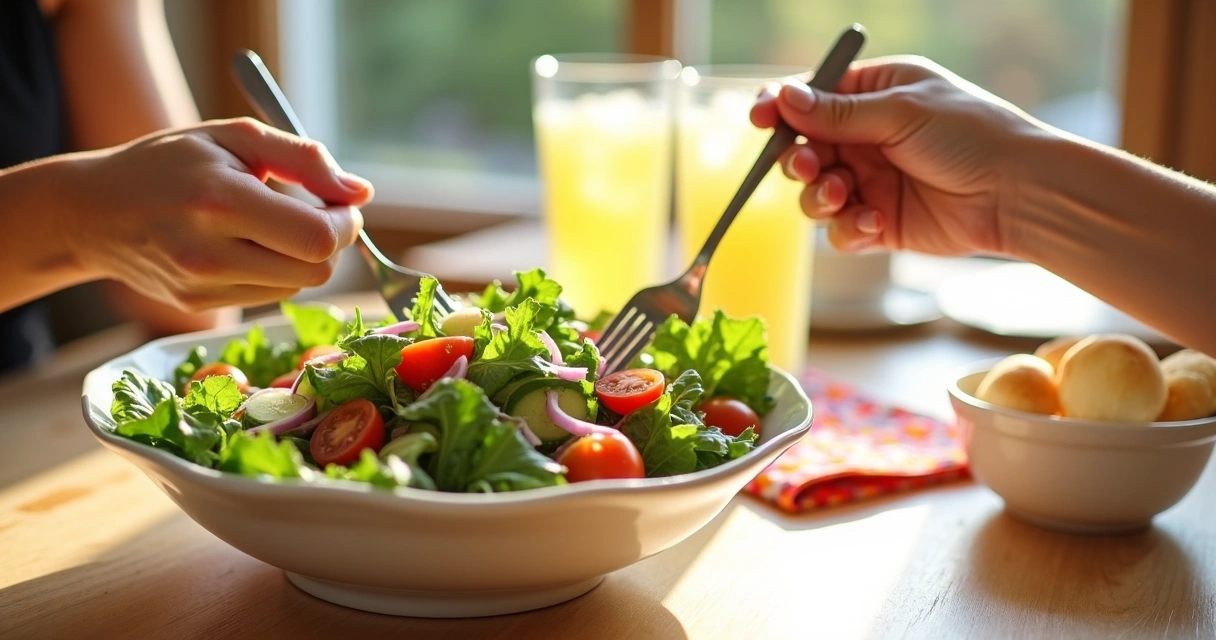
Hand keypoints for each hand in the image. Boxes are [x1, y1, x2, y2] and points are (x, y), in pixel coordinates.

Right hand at [66, 118, 370, 310]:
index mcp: (221, 200)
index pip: (318, 237)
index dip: (345, 223)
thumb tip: (361, 192)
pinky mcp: (198, 306)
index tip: (340, 204)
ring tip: (272, 224)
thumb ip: (304, 158)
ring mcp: (202, 286)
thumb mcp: (234, 137)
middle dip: (332, 242)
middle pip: (317, 270)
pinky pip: (268, 294)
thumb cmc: (171, 163)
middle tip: (316, 213)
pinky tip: (246, 244)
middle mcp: (209, 251)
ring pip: (297, 285)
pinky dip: (275, 270)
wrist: (92, 210)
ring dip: (303, 257)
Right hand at [751, 55, 1043, 254]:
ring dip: (818, 198)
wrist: (1018, 193)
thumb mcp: (900, 112)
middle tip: (807, 167)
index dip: (780, 108)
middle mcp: (868, 138)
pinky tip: (874, 223)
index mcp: (875, 94)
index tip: (760, 119)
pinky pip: (841, 231)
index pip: (812, 97)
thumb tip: (785, 98)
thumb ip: (838, 113)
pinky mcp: (880, 223)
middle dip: (798, 161)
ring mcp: (872, 182)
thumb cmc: (972, 134)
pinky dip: (849, 229)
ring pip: (814, 195)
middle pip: (804, 150)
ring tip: (841, 196)